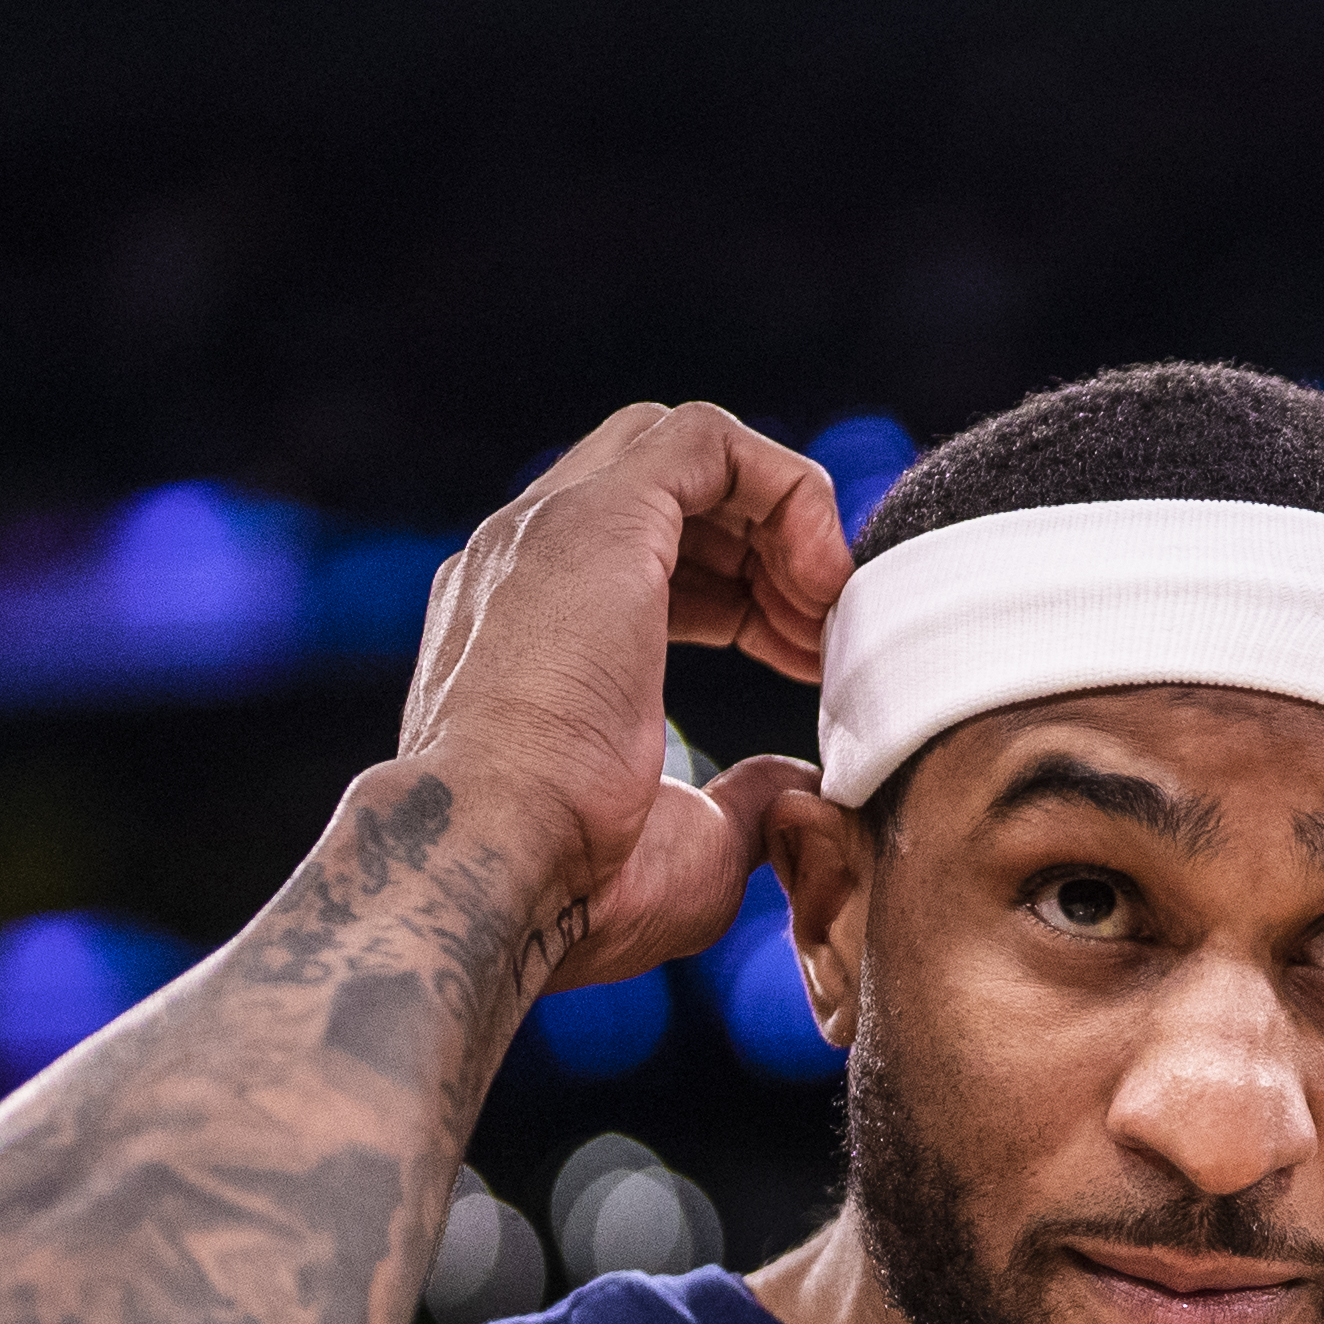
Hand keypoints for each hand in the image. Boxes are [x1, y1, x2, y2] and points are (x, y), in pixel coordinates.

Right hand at [396, 402, 852, 990]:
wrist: (493, 870)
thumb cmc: (575, 885)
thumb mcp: (685, 840)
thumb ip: (738, 798)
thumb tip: (790, 787)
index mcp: (526, 627)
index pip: (644, 557)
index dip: (744, 594)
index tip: (804, 660)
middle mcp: (522, 560)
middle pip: (667, 489)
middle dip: (763, 547)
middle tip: (821, 636)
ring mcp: (547, 529)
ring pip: (686, 450)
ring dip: (782, 520)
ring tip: (829, 611)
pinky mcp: (599, 518)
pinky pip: (708, 439)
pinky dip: (786, 489)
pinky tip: (821, 579)